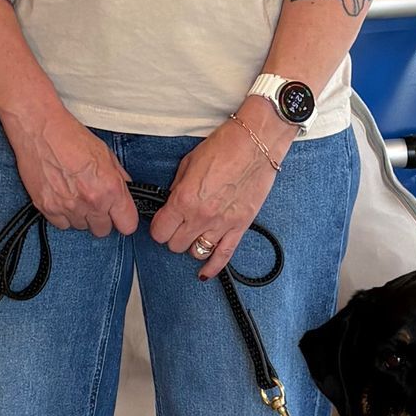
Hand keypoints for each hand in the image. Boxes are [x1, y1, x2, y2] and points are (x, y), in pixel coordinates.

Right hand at [0, 99, 137, 237]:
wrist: (40, 129)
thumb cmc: (71, 137)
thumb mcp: (106, 154)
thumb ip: (119, 178)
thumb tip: (126, 193)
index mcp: (110, 188)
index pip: (127, 225)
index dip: (124, 219)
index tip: (119, 215)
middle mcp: (91, 201)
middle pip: (103, 230)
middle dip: (101, 218)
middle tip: (94, 200)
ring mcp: (68, 207)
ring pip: (81, 227)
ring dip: (81, 216)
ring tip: (75, 193)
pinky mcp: (47, 207)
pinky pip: (61, 225)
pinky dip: (63, 215)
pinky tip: (62, 197)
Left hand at [152, 104, 288, 280]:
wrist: (256, 143)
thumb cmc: (225, 146)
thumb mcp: (189, 163)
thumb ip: (177, 188)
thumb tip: (172, 203)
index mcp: (184, 199)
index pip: (159, 232)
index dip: (158, 227)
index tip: (162, 222)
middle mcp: (201, 216)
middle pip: (175, 245)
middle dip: (173, 236)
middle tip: (178, 225)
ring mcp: (222, 224)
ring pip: (196, 252)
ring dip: (192, 245)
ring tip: (194, 234)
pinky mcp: (240, 227)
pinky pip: (224, 256)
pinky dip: (212, 267)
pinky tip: (205, 272)